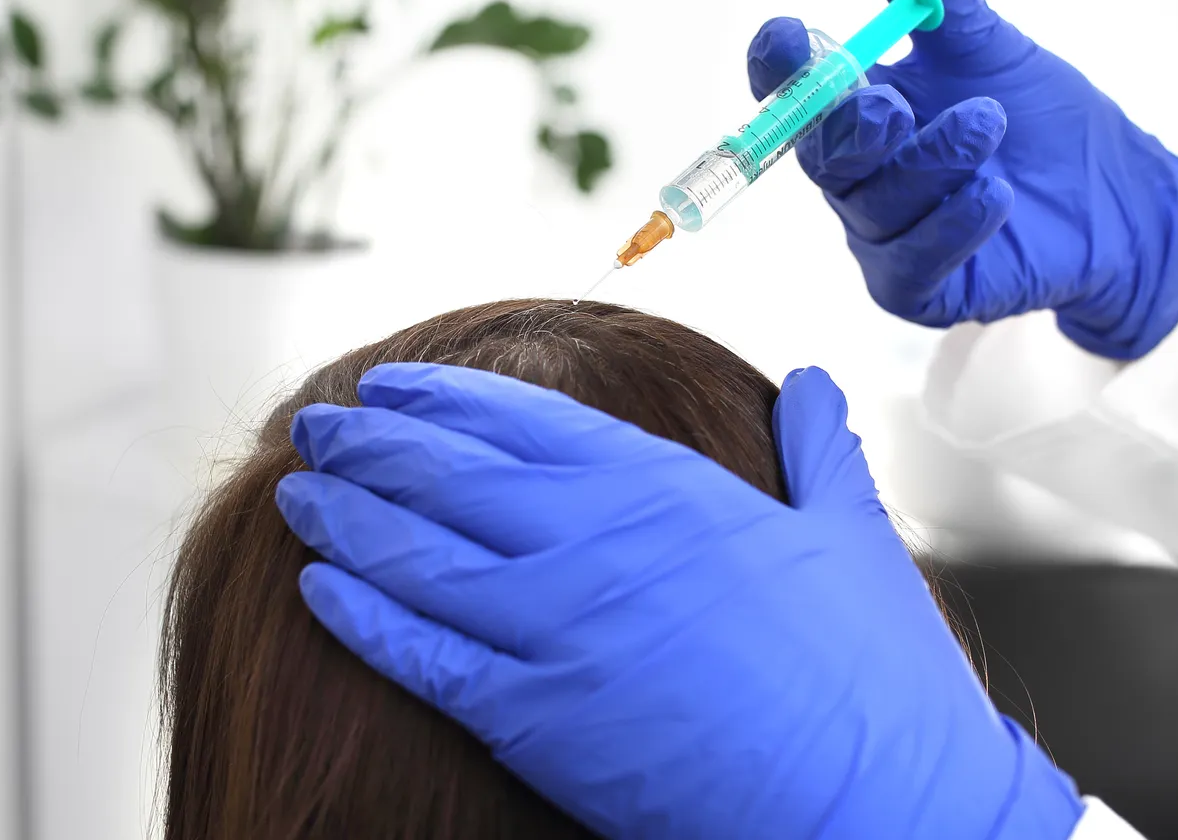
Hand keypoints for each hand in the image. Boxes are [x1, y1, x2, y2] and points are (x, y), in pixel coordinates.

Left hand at [276, 362, 1083, 838]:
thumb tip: (817, 380)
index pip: (524, 420)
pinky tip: (316, 591)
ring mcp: (559, 632)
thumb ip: (820, 443)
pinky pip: (425, 658)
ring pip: (419, 558)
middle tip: (317, 423)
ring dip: (347, 519)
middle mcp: (595, 545)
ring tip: (299, 491)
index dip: (445, 398)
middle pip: (449, 476)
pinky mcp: (539, 721)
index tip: (392, 384)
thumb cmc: (873, 669)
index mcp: (665, 491)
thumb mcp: (850, 530)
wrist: (878, 798)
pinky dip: (363, 618)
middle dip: (372, 443)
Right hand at [747, 0, 1177, 359]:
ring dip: (927, 164)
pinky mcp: (918, 290)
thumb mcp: (991, 45)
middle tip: (894, 105)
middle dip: (851, 128)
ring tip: (989, 128)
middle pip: (820, 154)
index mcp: (862, 110)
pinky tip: (994, 194)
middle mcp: (860, 176)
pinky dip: (949, 225)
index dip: (781, 68)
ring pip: (871, 205)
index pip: (794, 92)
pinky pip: (909, 262)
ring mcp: (884, 236)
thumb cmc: (1048, 123)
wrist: (1122, 199)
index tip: (789, 36)